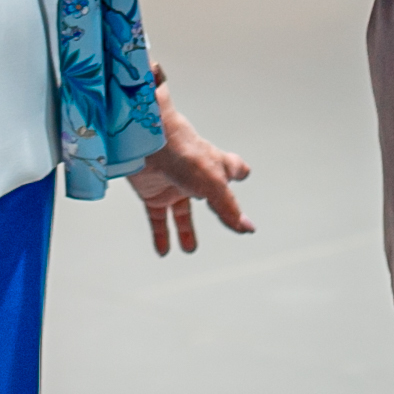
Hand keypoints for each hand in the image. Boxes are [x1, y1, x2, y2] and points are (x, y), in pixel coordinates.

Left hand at [127, 95, 253, 254]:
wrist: (146, 142)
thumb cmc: (184, 152)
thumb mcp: (213, 184)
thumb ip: (228, 208)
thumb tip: (247, 228)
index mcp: (216, 167)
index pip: (234, 168)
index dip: (239, 172)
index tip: (243, 178)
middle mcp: (195, 176)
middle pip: (208, 193)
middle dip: (216, 205)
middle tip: (225, 219)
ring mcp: (174, 185)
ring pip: (181, 213)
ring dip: (185, 231)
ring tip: (189, 249)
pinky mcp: (153, 193)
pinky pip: (157, 219)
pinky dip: (160, 235)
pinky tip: (163, 251)